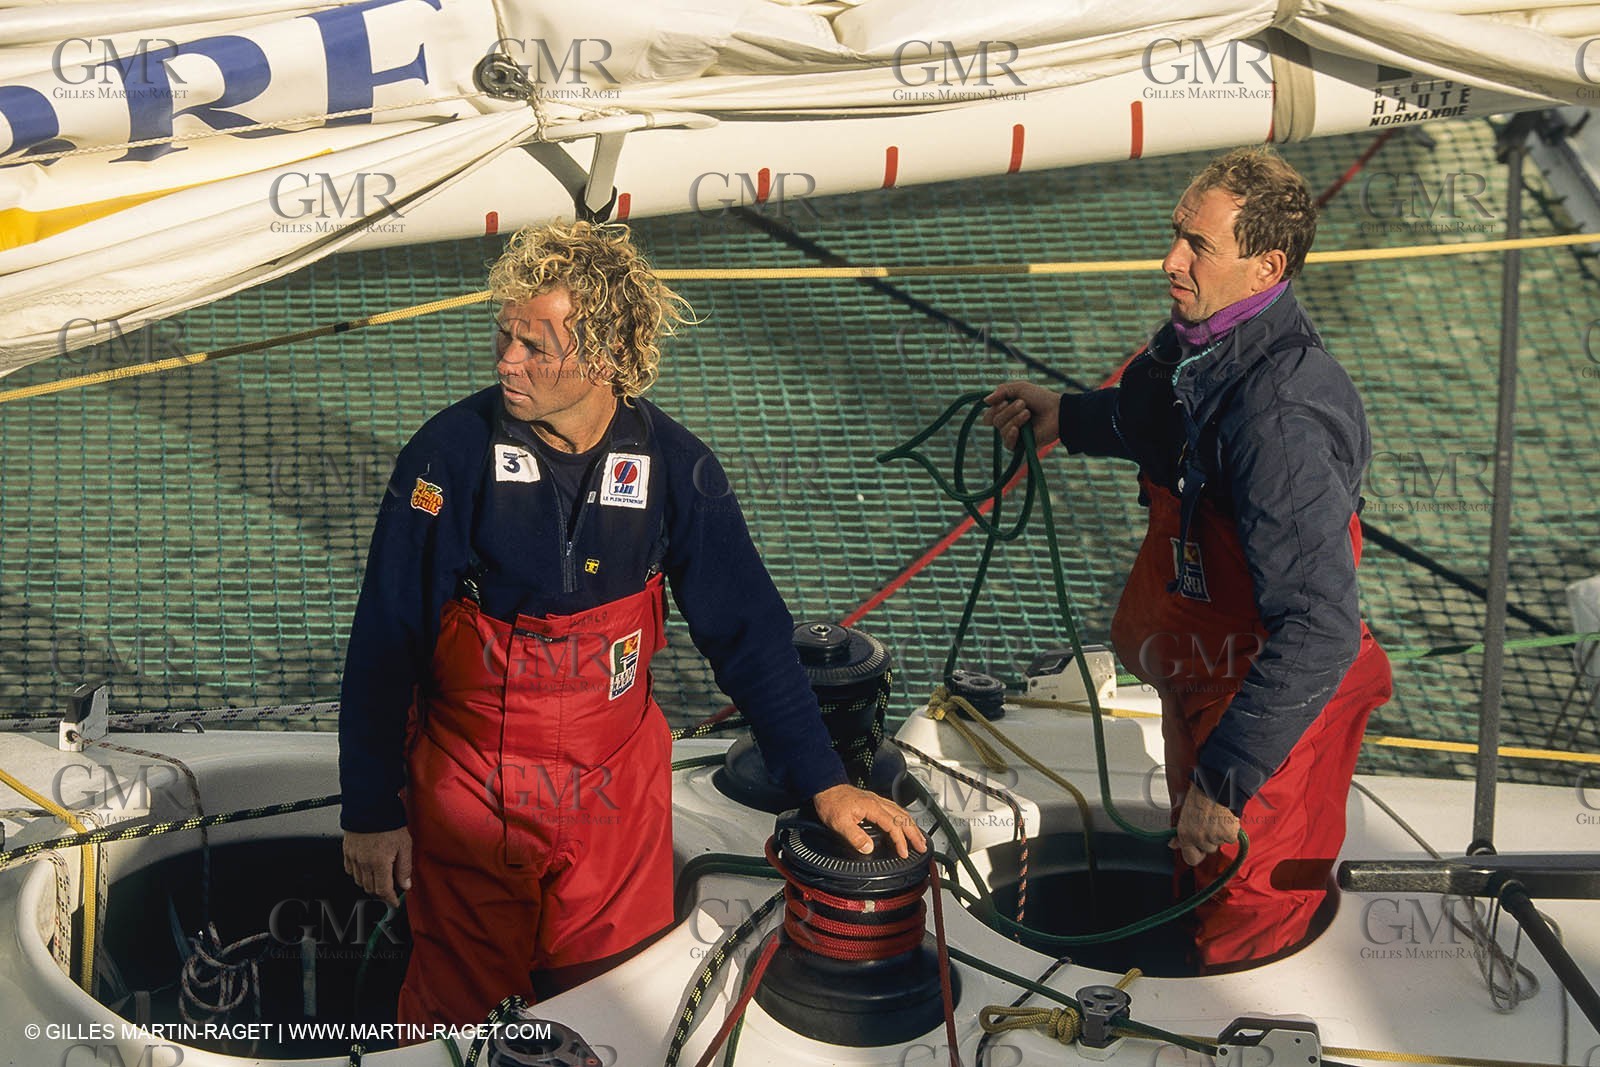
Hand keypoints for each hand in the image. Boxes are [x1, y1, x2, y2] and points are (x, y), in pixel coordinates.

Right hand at [343, 827, 412, 906]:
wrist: (370, 806)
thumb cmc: (388, 822)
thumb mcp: (405, 845)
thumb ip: (405, 867)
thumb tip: (406, 885)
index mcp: (379, 863)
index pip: (383, 890)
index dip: (390, 899)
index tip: (394, 903)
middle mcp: (364, 862)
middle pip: (370, 888)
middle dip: (381, 892)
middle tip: (390, 890)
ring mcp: (353, 857)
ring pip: (359, 881)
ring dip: (370, 884)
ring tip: (379, 878)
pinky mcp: (347, 851)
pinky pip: (349, 870)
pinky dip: (357, 874)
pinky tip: (365, 869)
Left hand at [812, 784, 927, 858]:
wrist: (825, 787)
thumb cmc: (831, 803)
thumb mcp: (839, 823)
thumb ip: (855, 836)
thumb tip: (869, 848)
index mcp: (873, 808)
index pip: (893, 826)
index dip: (900, 841)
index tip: (904, 853)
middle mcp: (878, 803)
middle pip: (903, 818)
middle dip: (914, 834)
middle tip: (923, 847)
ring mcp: (877, 801)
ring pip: (901, 813)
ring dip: (912, 826)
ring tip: (919, 838)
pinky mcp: (874, 801)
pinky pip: (895, 809)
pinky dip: (904, 819)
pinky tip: (905, 824)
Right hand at [982, 381, 1060, 449]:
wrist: (1057, 411)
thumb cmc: (1041, 398)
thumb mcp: (1019, 388)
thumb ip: (1001, 391)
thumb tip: (984, 401)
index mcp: (1005, 412)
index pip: (988, 416)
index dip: (993, 409)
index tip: (1004, 400)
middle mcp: (1008, 424)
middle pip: (995, 421)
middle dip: (1008, 411)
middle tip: (1023, 404)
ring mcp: (1015, 435)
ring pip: (1002, 430)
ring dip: (1015, 419)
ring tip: (1028, 413)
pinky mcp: (1021, 445)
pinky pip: (1008, 444)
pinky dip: (1011, 435)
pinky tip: (1017, 430)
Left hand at [1170, 788, 1240, 866]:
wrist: (1216, 785)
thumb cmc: (1200, 795)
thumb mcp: (1184, 814)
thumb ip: (1180, 833)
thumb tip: (1173, 845)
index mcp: (1185, 834)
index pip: (1190, 859)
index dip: (1196, 853)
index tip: (1199, 848)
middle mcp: (1199, 838)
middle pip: (1208, 849)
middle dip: (1210, 839)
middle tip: (1209, 822)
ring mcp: (1214, 837)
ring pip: (1219, 843)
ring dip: (1220, 834)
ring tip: (1217, 817)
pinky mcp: (1229, 834)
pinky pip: (1231, 838)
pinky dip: (1231, 830)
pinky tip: (1226, 818)